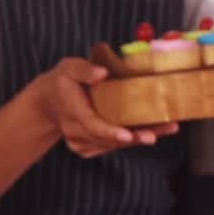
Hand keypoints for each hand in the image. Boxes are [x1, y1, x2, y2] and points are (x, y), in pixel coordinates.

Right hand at [27, 58, 178, 158]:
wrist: (46, 102)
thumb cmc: (62, 81)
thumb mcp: (68, 68)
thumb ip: (84, 70)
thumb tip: (102, 73)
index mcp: (72, 110)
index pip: (91, 125)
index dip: (110, 131)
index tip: (127, 136)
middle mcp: (75, 130)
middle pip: (107, 138)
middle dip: (134, 137)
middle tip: (158, 133)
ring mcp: (80, 141)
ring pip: (112, 144)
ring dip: (139, 138)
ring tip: (167, 129)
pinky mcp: (86, 146)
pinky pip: (110, 146)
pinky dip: (131, 140)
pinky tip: (152, 131)